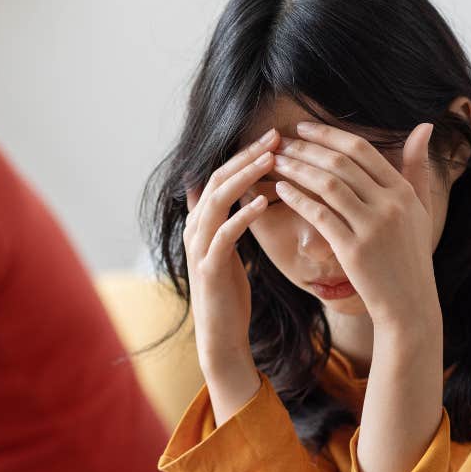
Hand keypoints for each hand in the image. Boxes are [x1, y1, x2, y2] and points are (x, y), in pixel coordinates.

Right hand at [183, 129, 278, 419]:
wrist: (221, 335)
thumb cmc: (231, 292)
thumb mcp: (231, 249)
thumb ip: (234, 220)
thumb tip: (254, 191)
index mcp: (201, 222)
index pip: (221, 175)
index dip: (245, 154)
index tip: (275, 136)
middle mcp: (194, 229)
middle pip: (216, 180)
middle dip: (246, 156)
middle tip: (275, 136)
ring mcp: (198, 247)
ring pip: (216, 201)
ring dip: (244, 177)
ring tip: (271, 160)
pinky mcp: (208, 268)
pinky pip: (224, 234)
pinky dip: (242, 215)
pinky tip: (262, 202)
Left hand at [272, 121, 440, 327]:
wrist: (408, 303)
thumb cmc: (410, 255)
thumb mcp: (422, 209)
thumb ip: (418, 168)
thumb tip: (424, 126)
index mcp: (403, 191)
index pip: (362, 149)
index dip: (329, 135)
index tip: (303, 128)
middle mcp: (390, 205)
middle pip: (341, 163)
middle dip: (306, 148)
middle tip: (280, 141)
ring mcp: (372, 227)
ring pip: (327, 185)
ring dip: (297, 169)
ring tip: (275, 161)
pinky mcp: (353, 249)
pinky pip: (319, 215)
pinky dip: (297, 198)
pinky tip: (280, 189)